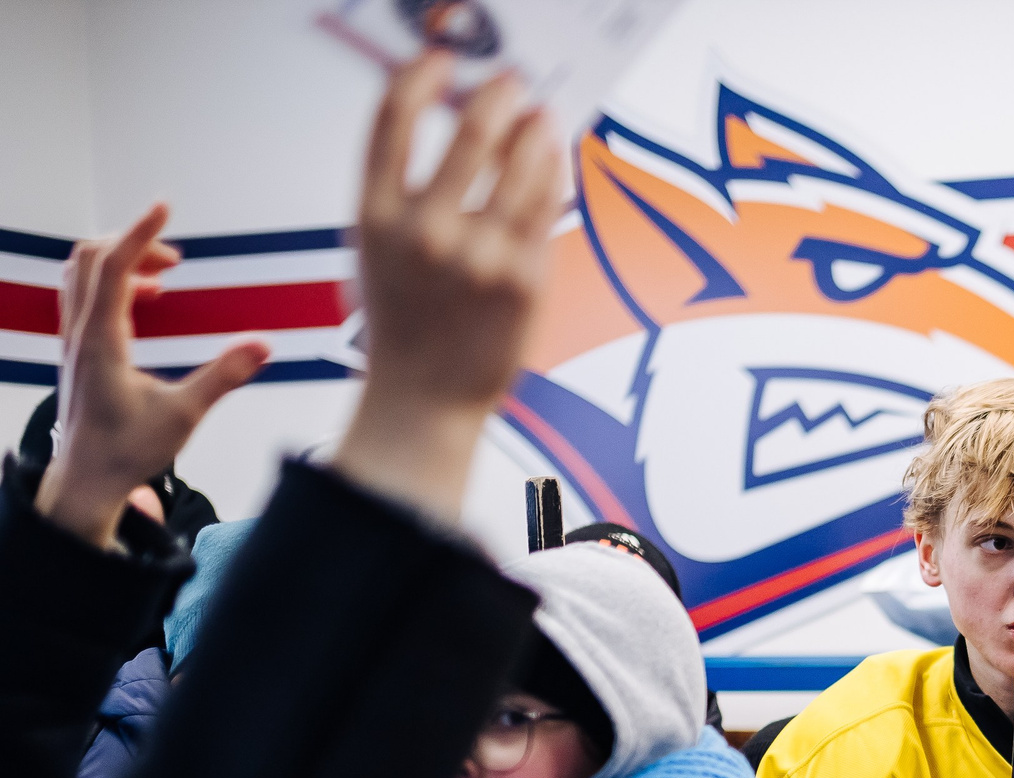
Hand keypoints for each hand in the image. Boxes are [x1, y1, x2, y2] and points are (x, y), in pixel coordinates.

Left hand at [35, 203, 268, 547]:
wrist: (87, 477)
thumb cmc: (127, 450)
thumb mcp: (185, 415)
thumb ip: (223, 376)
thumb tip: (261, 345)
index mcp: (102, 340)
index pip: (115, 266)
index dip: (141, 232)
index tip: (164, 207)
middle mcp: (80, 332)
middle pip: (91, 258)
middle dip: (133, 243)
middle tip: (176, 254)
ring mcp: (74, 339)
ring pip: (82, 273)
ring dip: (120, 260)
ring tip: (163, 272)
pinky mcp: (78, 349)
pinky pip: (86, 295)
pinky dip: (113, 281)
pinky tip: (147, 299)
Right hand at [331, 54, 562, 522]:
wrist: (424, 401)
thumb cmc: (404, 324)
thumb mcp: (378, 250)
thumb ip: (403, 192)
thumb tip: (455, 128)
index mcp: (375, 215)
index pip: (392, 120)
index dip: (419, 76)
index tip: (440, 57)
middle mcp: (426, 231)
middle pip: (469, 134)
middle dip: (497, 95)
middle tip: (511, 80)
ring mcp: (479, 256)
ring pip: (520, 166)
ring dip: (536, 130)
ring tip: (542, 116)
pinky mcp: (525, 279)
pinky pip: (547, 207)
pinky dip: (554, 172)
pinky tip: (555, 158)